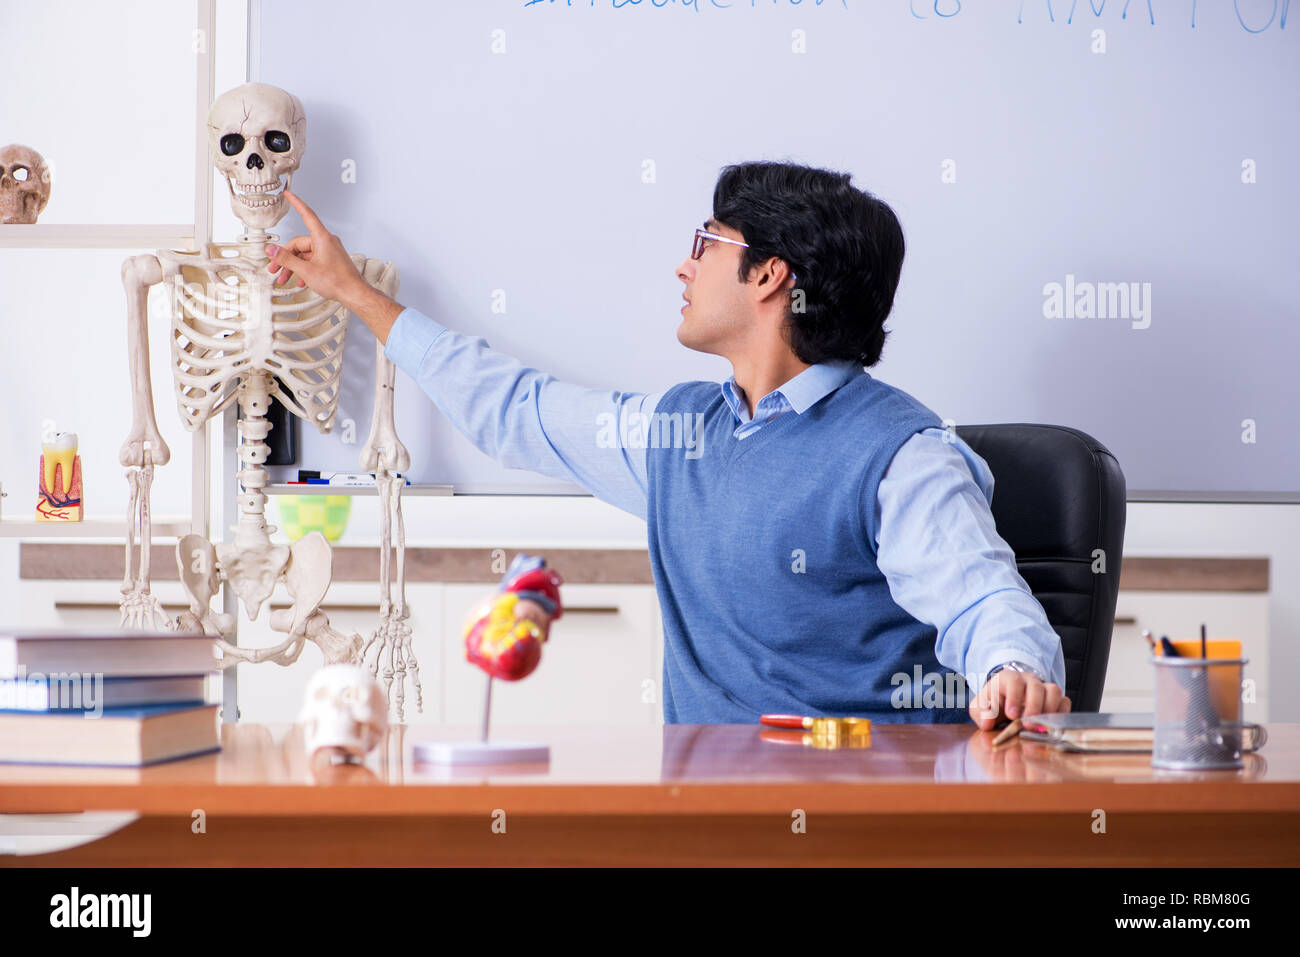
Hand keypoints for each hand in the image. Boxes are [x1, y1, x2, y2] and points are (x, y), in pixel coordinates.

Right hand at [266, 189, 367, 307]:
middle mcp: (326, 242)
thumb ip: (286, 259)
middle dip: (286, 258)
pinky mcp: (331, 261)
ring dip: (293, 267)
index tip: (289, 194)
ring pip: (305, 255)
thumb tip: (272, 250)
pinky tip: (299, 280)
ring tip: (284, 278)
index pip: (307, 214)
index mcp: (322, 238)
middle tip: (275, 268)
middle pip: (299, 244)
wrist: (354, 294)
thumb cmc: (338, 282)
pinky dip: (304, 269)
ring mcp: (329, 251)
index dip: (297, 203)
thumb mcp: (306, 270)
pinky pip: (313, 261)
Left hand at [969, 668, 1069, 731]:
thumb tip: (986, 723)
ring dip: (1049, 710)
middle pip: (1036, 687)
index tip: (1011, 715)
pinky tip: (1052, 727)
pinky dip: (1061, 714)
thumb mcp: (981, 707)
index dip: (1014, 697)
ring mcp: (1043, 688)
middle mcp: (1028, 680)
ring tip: (1041, 727)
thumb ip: (981, 713)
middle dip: (1033, 707)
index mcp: (1007, 678)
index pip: (1014, 681)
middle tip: (1028, 726)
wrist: (1004, 703)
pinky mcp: (1055, 699)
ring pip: (1054, 691)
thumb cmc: (993, 704)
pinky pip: (1064, 701)